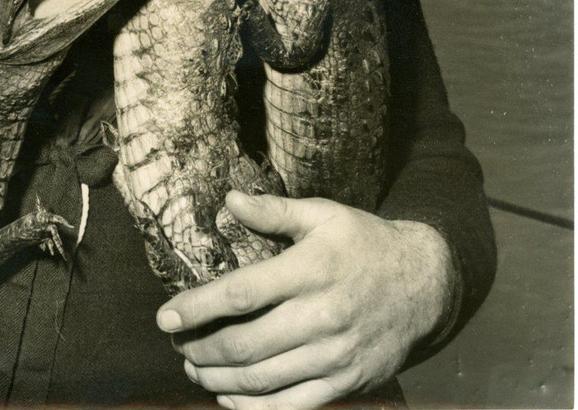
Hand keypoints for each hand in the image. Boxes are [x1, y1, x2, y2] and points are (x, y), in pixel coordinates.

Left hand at [156, 191, 455, 409]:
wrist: (424, 284)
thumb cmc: (364, 243)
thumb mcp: (323, 215)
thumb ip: (274, 211)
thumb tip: (229, 201)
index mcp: (311, 269)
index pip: (242, 292)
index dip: (198, 308)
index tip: (165, 318)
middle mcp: (322, 315)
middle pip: (247, 345)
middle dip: (203, 350)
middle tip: (178, 347)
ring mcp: (335, 355)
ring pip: (264, 380)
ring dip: (220, 381)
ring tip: (196, 370)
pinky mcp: (347, 383)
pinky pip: (293, 408)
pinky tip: (230, 399)